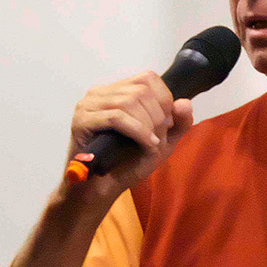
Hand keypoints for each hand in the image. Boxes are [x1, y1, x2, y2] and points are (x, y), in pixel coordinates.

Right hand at [64, 71, 193, 197]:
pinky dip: (137, 131)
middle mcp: (101, 93)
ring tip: (150, 144)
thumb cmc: (129, 163)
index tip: (166, 124)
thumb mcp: (163, 141)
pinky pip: (116, 117)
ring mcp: (88, 105)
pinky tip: (146, 144)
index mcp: (118, 91)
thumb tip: (185, 102)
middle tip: (157, 138)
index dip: (164, 100)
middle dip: (158, 116)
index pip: (148, 78)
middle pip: (141, 90)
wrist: (103, 188)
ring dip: (148, 126)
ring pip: (129, 102)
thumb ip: (178, 123)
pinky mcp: (81, 120)